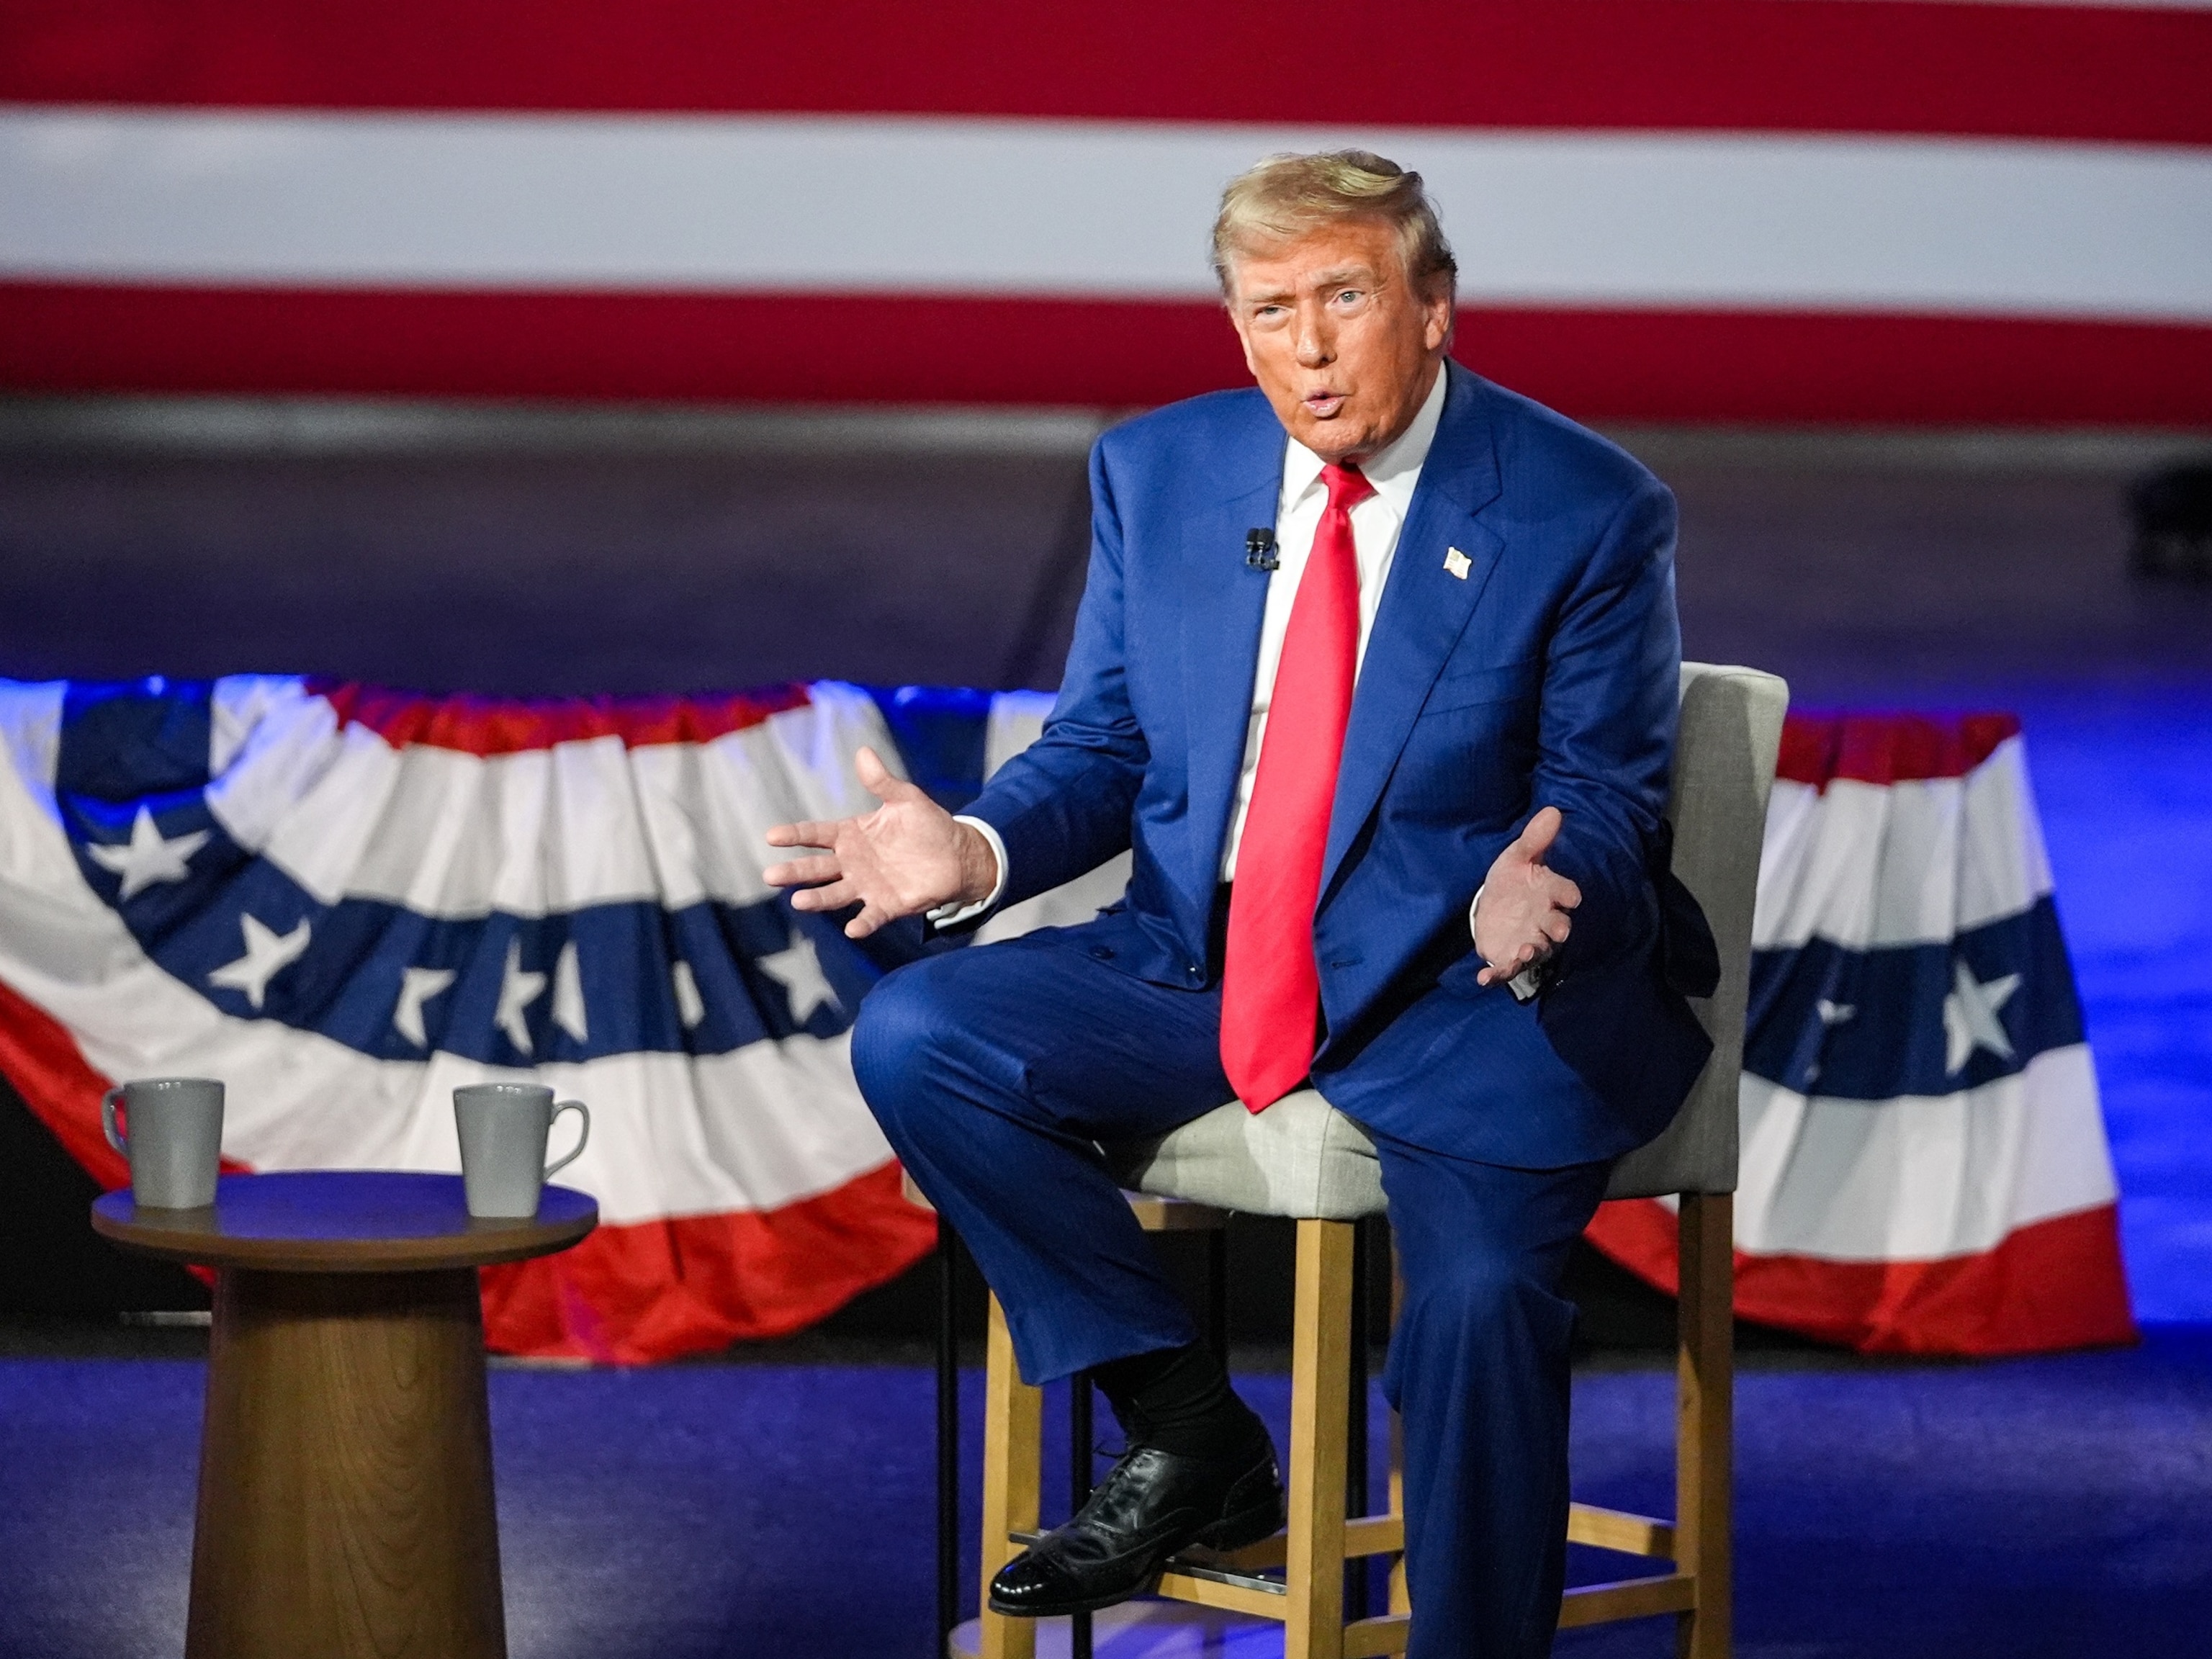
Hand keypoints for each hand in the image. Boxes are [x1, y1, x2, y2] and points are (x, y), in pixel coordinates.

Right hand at [763, 746, 999, 938]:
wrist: (957, 855)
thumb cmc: (927, 824)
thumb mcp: (904, 798)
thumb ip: (881, 781)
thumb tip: (863, 751)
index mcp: (851, 835)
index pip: (816, 835)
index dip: (794, 835)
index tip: (772, 836)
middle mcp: (852, 863)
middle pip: (817, 868)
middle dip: (794, 872)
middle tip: (771, 876)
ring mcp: (867, 886)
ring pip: (835, 894)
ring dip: (817, 899)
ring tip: (799, 901)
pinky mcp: (887, 905)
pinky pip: (871, 916)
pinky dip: (862, 923)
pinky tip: (853, 929)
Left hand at [1473, 806, 1581, 985]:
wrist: (1494, 904)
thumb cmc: (1513, 880)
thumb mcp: (1518, 857)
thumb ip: (1534, 839)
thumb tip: (1552, 811)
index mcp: (1548, 893)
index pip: (1564, 892)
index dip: (1568, 894)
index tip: (1572, 896)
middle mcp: (1542, 920)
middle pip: (1555, 926)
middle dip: (1558, 928)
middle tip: (1560, 931)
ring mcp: (1526, 940)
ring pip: (1534, 950)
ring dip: (1531, 952)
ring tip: (1524, 951)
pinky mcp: (1506, 957)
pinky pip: (1503, 969)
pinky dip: (1495, 976)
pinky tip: (1483, 978)